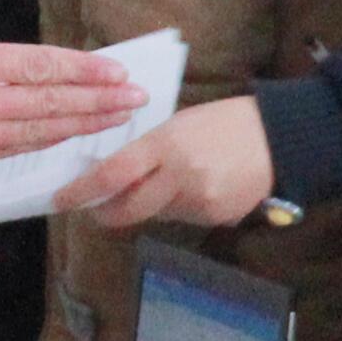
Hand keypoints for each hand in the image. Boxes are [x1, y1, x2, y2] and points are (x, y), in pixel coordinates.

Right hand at [0, 26, 149, 183]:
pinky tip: (64, 138)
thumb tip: (1, 62)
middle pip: (50, 103)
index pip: (40, 66)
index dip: (84, 70)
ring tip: (114, 120)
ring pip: (36, 132)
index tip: (115, 71)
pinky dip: (42, 143)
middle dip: (99, 101)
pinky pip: (9, 152)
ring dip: (80, 125)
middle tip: (135, 98)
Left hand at [60, 95, 276, 230]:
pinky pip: (184, 218)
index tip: (61, 200)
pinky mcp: (216, 217)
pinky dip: (181, 207)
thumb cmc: (225, 121)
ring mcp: (199, 201)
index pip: (112, 174)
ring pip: (157, 214)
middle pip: (128, 209)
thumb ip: (148, 150)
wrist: (279, 138)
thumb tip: (115, 176)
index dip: (82, 191)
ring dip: (152, 204)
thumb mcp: (179, 124)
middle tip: (97, 210)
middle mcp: (179, 177)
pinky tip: (201, 186)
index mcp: (166, 144)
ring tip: (173, 181)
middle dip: (107, 213)